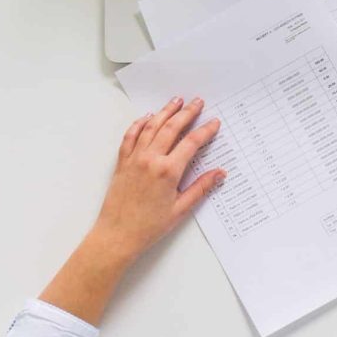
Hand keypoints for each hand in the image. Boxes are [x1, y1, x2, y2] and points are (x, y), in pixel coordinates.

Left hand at [89, 96, 225, 269]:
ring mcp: (134, 158)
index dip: (205, 131)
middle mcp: (150, 159)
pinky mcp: (122, 162)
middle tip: (197, 102)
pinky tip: (147, 117)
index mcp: (168, 171)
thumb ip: (201, 188)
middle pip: (172, 128)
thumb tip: (219, 174)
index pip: (191, 143)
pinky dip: (139, 124)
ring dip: (165, 112)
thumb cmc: (148, 226)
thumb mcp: (180, 209)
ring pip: (151, 126)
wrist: (117, 235)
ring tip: (176, 101)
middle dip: (187, 113)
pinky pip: (131, 136)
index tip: (214, 123)